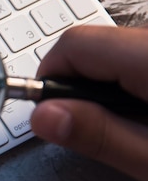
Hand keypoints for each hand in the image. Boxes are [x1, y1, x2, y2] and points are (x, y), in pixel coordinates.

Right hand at [30, 24, 147, 180]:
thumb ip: (100, 135)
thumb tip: (44, 116)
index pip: (73, 45)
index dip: (50, 80)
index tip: (53, 116)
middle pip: (95, 48)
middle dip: (83, 89)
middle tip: (104, 133)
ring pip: (117, 54)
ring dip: (111, 89)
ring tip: (138, 130)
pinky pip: (137, 58)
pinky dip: (132, 85)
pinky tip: (147, 116)